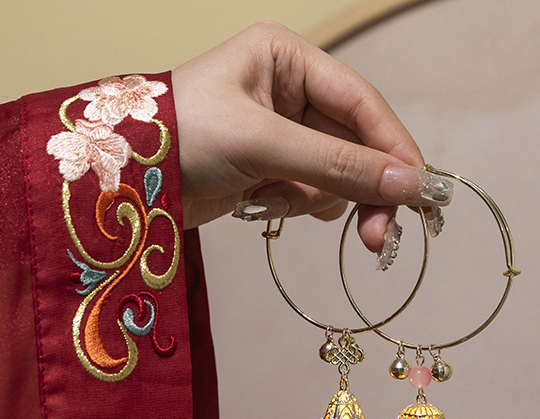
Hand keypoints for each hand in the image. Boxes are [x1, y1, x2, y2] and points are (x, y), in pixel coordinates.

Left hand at [172, 22, 451, 253]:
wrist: (120, 184)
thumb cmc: (180, 139)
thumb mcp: (264, 144)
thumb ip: (338, 165)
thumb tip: (410, 185)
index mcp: (288, 59)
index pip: (362, 104)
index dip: (394, 148)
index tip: (419, 192)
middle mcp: (290, 91)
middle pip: (357, 145)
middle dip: (363, 190)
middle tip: (379, 238)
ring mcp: (282, 133)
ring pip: (337, 176)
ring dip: (319, 199)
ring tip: (279, 204)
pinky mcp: (272, 168)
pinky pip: (312, 194)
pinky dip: (295, 206)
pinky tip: (263, 203)